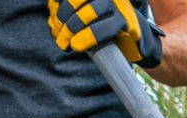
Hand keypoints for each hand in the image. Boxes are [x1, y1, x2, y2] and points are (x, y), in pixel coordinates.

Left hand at [49, 0, 163, 67]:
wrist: (134, 42)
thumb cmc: (104, 29)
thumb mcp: (83, 18)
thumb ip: (68, 15)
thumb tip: (52, 20)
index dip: (57, 3)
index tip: (52, 19)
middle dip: (62, 17)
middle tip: (58, 34)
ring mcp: (118, 5)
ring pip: (89, 12)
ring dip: (72, 29)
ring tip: (65, 44)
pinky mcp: (126, 22)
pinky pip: (104, 28)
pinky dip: (87, 37)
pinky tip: (77, 45)